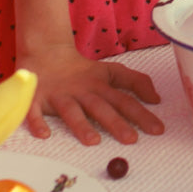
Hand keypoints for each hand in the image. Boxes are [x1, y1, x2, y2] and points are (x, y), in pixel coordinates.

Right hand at [19, 41, 164, 145]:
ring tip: (93, 141)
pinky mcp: (36, 97)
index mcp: (99, 86)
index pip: (124, 101)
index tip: (158, 130)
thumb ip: (135, 82)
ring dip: (81, 125)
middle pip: (100, 107)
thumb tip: (157, 98)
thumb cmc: (81, 71)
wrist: (44, 50)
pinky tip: (44, 135)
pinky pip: (34, 110)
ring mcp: (58, 95)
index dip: (141, 114)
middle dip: (115, 122)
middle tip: (131, 139)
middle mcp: (81, 91)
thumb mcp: (110, 72)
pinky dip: (37, 121)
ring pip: (71, 111)